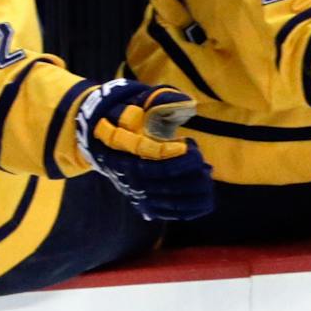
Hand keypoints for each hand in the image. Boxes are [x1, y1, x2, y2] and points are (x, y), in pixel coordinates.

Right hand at [75, 80, 215, 221]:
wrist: (103, 142)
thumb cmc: (128, 119)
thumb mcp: (139, 102)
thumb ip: (161, 99)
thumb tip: (187, 103)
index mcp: (124, 151)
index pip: (151, 158)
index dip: (174, 156)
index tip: (190, 146)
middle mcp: (128, 175)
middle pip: (161, 183)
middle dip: (188, 177)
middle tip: (205, 167)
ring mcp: (134, 190)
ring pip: (165, 200)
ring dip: (191, 194)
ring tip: (207, 180)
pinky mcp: (142, 201)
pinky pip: (165, 212)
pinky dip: (186, 210)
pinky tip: (205, 202)